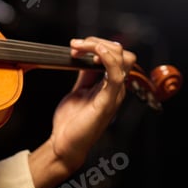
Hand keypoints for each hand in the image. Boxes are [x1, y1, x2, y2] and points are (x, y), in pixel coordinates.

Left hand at [50, 37, 136, 172]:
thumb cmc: (72, 122)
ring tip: (78, 48)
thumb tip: (83, 56)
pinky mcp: (107, 102)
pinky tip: (93, 55)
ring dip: (99, 47)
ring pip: (123, 59)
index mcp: (109, 84)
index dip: (96, 44)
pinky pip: (115, 75)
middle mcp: (115, 88)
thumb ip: (85, 74)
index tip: (75, 46)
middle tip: (76, 46)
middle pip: (122, 53)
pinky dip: (107, 59)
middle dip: (98, 42)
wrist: (64, 145)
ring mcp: (113, 95)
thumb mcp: (78, 90)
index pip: (115, 54)